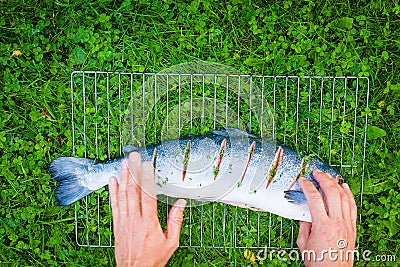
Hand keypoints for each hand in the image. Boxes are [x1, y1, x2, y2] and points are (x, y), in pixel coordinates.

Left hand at [109, 152, 186, 266]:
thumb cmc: (152, 259)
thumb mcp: (170, 242)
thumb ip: (176, 221)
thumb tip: (181, 204)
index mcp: (148, 223)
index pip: (147, 196)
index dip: (146, 179)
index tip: (147, 165)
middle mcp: (134, 219)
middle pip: (133, 191)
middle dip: (133, 171)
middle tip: (133, 157)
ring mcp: (124, 220)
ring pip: (122, 194)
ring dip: (123, 177)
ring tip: (124, 163)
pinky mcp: (117, 223)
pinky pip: (114, 204)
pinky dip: (112, 191)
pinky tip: (112, 180)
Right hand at [297, 170, 356, 266]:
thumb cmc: (319, 261)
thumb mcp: (303, 242)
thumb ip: (304, 225)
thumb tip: (306, 213)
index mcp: (322, 226)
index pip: (314, 198)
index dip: (307, 186)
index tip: (303, 181)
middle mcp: (336, 222)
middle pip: (331, 192)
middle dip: (323, 179)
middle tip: (317, 173)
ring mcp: (346, 224)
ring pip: (344, 197)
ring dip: (336, 183)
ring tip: (329, 177)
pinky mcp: (352, 227)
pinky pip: (352, 206)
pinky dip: (349, 194)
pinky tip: (345, 187)